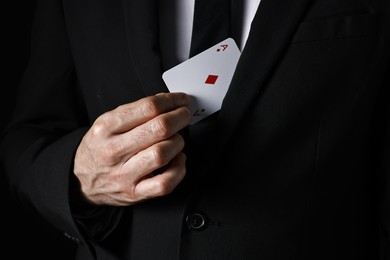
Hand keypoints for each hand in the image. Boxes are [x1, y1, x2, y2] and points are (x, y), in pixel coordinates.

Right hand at [73, 92, 191, 205]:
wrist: (81, 181)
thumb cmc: (100, 149)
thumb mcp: (107, 123)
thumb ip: (135, 111)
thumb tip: (166, 100)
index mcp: (106, 128)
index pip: (147, 108)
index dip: (171, 101)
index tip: (180, 100)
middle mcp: (113, 151)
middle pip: (159, 128)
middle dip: (179, 118)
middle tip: (184, 115)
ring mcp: (124, 174)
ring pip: (162, 153)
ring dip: (178, 142)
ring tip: (177, 139)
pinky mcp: (134, 193)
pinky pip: (165, 183)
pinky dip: (179, 170)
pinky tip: (177, 160)